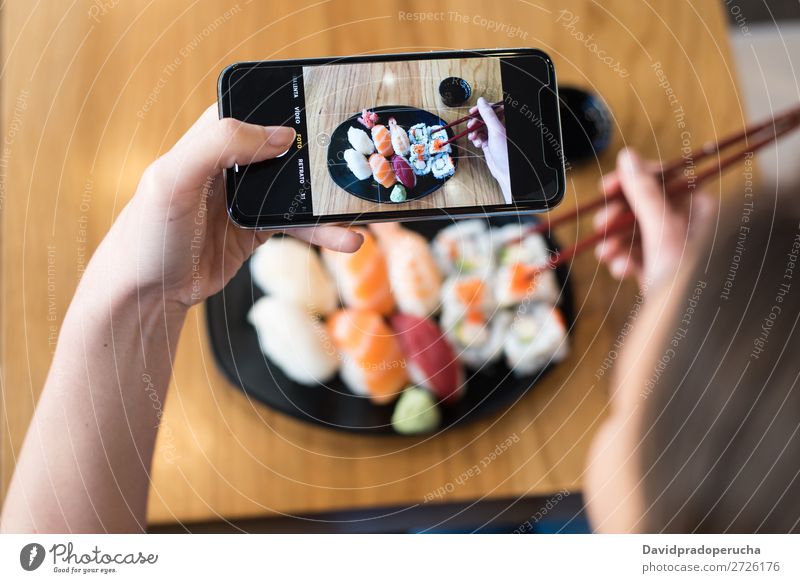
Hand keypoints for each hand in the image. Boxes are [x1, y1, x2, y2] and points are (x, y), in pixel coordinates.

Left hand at [102, 104, 362, 307]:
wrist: (146, 294)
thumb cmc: (148, 233)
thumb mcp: (173, 180)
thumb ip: (219, 146)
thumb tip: (282, 135)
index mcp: (208, 139)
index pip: (253, 106)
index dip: (286, 104)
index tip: (324, 107)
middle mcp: (230, 163)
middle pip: (284, 147)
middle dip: (319, 152)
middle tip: (356, 158)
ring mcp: (246, 197)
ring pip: (297, 188)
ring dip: (327, 199)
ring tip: (359, 209)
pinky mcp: (257, 229)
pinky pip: (297, 223)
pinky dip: (322, 231)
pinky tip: (345, 239)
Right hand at [467, 97, 510, 200]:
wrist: (505, 171)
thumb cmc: (505, 153)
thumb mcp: (495, 130)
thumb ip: (488, 115)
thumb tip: (481, 102)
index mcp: (504, 121)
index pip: (493, 108)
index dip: (483, 108)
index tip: (474, 110)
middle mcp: (499, 127)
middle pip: (484, 118)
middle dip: (476, 121)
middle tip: (470, 124)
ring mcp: (493, 136)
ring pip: (480, 128)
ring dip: (474, 131)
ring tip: (473, 136)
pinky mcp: (488, 144)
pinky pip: (479, 137)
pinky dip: (476, 139)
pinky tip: (477, 143)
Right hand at [593, 148, 715, 288]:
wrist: (684, 329)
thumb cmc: (686, 280)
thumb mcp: (662, 231)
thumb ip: (644, 193)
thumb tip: (628, 158)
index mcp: (699, 207)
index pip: (663, 178)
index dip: (632, 180)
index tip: (607, 187)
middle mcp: (688, 224)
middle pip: (642, 205)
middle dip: (619, 218)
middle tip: (602, 225)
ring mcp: (671, 247)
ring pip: (634, 230)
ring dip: (616, 241)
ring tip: (607, 254)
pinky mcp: (658, 268)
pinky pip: (634, 253)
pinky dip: (623, 260)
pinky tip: (621, 271)